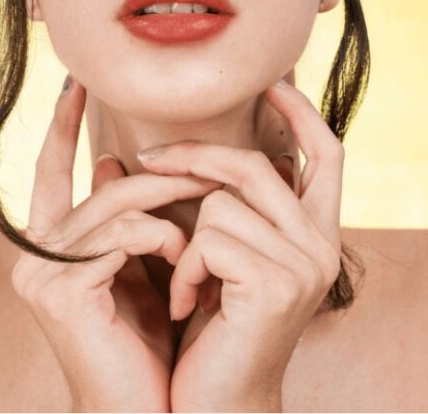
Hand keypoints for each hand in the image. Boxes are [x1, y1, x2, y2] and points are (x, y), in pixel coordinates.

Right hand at [10, 78, 221, 411]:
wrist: (143, 413)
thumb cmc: (146, 345)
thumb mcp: (136, 269)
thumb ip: (122, 218)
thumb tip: (108, 163)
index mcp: (47, 248)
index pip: (48, 173)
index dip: (59, 128)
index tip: (74, 85)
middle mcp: (32, 256)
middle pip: (96, 188)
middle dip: (154, 172)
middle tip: (203, 161)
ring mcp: (41, 273)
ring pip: (111, 206)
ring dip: (168, 206)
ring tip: (204, 221)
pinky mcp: (61, 291)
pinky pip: (122, 236)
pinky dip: (161, 238)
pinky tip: (182, 259)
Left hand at [139, 80, 342, 410]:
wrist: (213, 402)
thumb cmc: (207, 327)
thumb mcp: (206, 256)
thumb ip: (200, 204)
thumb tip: (140, 152)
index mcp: (311, 233)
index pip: (325, 157)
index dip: (302, 114)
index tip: (273, 82)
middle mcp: (320, 246)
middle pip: (256, 166)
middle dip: (194, 157)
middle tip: (147, 159)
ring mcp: (304, 266)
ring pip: (222, 202)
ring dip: (183, 239)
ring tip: (184, 281)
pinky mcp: (277, 285)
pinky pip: (208, 239)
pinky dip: (184, 270)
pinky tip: (189, 306)